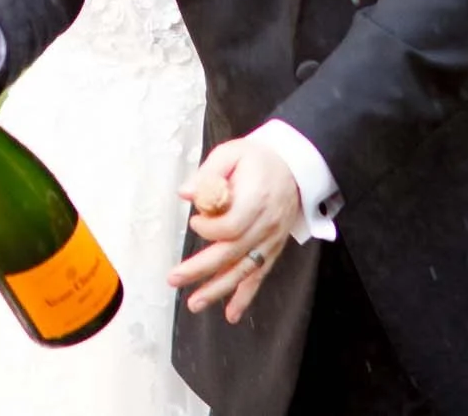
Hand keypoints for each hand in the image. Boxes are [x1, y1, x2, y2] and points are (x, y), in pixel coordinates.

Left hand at [171, 137, 299, 322]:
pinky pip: (259, 275)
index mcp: (257, 198)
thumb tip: (185, 193)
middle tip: (173, 279)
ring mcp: (271, 240)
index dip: (209, 229)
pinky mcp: (273, 249)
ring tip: (195, 303)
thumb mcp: (232, 153)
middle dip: (201, 269)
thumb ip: (209, 174)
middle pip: (232, 252)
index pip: (232, 225)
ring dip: (219, 289)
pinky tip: (232, 314)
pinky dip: (246, 296)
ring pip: (244, 270)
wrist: (294, 167)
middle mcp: (266, 224)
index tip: (194, 222)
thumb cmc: (258, 159)